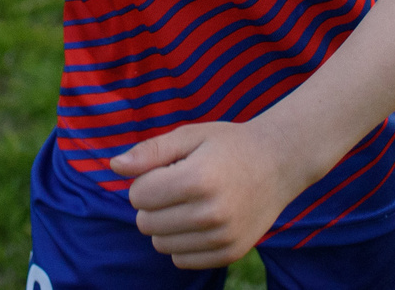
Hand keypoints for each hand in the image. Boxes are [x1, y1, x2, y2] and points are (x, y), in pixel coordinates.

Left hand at [112, 119, 301, 267]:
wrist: (280, 163)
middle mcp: (211, 213)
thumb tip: (114, 166)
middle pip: (146, 223)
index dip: (146, 180)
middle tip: (178, 185)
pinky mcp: (230, 253)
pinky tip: (199, 221)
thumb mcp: (190, 135)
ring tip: (189, 202)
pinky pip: (181, 260)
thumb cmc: (229, 145)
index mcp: (198, 179)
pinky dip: (181, 242)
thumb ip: (151, 151)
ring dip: (165, 224)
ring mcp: (222, 238)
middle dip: (153, 203)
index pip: (138, 195)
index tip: (168, 169)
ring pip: (160, 244)